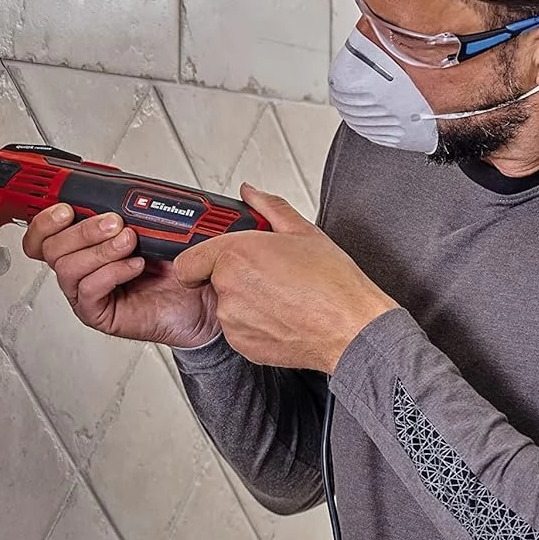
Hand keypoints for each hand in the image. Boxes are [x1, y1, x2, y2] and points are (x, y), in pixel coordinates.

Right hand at [21, 204, 221, 348]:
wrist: (202, 298)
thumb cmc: (177, 266)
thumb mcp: (153, 227)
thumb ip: (131, 209)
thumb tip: (121, 190)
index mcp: (84, 242)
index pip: (43, 233)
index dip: (46, 219)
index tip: (67, 207)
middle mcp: (81, 266)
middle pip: (50, 247)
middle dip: (82, 230)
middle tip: (114, 222)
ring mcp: (87, 291)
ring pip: (67, 268)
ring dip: (99, 250)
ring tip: (130, 243)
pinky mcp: (98, 314)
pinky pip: (88, 291)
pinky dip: (111, 273)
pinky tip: (134, 266)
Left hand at [173, 184, 398, 372]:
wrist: (351, 327)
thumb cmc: (332, 283)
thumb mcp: (302, 231)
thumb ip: (268, 207)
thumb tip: (251, 193)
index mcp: (235, 256)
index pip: (187, 261)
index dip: (200, 260)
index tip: (212, 260)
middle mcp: (228, 289)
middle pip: (211, 281)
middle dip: (233, 277)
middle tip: (266, 274)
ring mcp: (234, 321)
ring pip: (227, 307)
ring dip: (245, 301)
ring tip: (281, 295)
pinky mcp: (244, 345)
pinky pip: (239, 330)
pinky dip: (255, 324)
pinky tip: (282, 314)